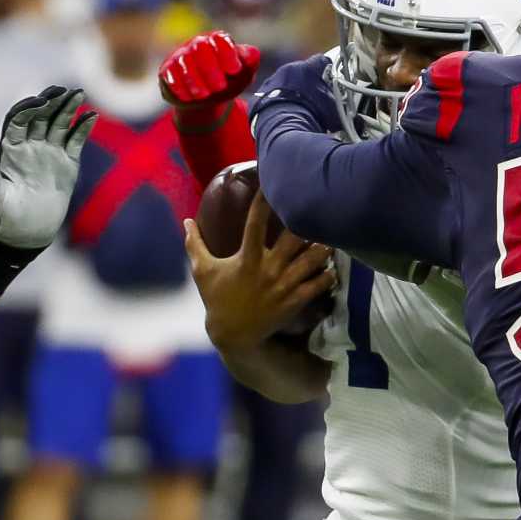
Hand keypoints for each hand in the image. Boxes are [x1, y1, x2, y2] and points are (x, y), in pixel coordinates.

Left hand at [0, 85, 95, 249]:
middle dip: (51, 100)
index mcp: (9, 148)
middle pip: (41, 115)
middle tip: (64, 89)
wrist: (24, 233)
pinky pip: (75, 140)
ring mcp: (49, 153)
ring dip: (69, 108)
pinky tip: (92, 116)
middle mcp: (29, 146)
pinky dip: (83, 127)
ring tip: (80, 93)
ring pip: (59, 124)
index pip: (18, 119)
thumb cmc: (2, 216)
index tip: (41, 102)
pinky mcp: (67, 164)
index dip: (28, 108)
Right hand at [160, 32, 262, 129]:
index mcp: (217, 42)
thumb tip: (252, 54)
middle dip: (210, 67)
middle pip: (200, 47)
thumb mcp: (243, 73)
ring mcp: (181, 57)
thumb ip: (249, 61)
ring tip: (205, 95)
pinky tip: (188, 98)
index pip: (220, 39)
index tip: (235, 70)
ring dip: (194, 79)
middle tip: (220, 87)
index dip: (227, 53)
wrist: (210, 97)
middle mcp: (197, 45)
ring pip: (183, 61)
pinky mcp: (168, 71)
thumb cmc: (229, 79)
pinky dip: (178, 86)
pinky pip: (168, 74)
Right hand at [183, 187, 335, 346]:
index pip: (255, 223)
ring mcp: (283, 285)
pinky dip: (328, 275)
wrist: (233, 335)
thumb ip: (194, 244)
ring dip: (324, 247)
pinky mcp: (294, 301)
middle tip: (320, 207)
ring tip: (334, 235)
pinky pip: (317, 285)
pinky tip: (334, 266)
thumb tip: (185, 221)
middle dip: (307, 222)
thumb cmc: (217, 300)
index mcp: (246, 257)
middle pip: (293, 238)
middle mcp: (268, 268)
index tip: (272, 184)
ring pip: (311, 261)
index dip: (264, 202)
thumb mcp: (202, 271)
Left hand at [252, 54, 343, 134]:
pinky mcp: (260, 95)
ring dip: (292, 94)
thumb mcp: (337, 114)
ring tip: (299, 111)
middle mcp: (290, 68)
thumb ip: (347, 112)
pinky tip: (284, 117)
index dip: (328, 74)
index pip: (322, 62)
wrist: (283, 126)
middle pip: (302, 72)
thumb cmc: (314, 116)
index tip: (332, 85)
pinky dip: (278, 104)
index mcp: (310, 67)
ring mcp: (273, 80)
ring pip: (285, 84)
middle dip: (308, 85)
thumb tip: (360, 122)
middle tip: (316, 101)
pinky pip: (271, 96)